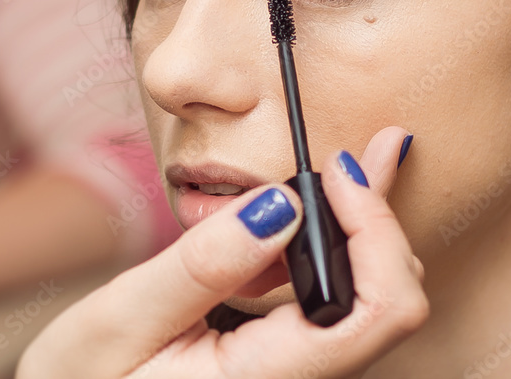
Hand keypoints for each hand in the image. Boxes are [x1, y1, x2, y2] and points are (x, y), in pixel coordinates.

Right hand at [17, 127, 426, 378]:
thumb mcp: (122, 318)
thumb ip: (203, 266)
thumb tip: (280, 205)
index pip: (375, 312)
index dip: (375, 232)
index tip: (338, 173)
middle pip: (388, 302)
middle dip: (380, 220)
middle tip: (366, 152)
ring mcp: (294, 369)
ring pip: (368, 298)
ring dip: (365, 227)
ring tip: (356, 167)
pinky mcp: (283, 356)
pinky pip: (333, 298)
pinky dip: (336, 243)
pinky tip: (327, 205)